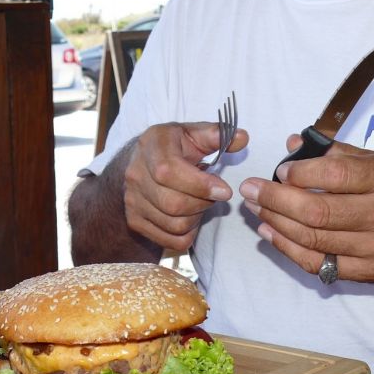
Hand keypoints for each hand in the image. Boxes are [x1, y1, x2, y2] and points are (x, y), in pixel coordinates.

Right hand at [122, 122, 248, 252]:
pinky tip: (190, 217)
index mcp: (151, 146)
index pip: (169, 171)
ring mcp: (132, 200)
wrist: (142, 161)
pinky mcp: (134, 220)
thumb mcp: (194, 134)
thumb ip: (218, 135)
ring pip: (173, 224)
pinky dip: (187, 234)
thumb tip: (242, 138)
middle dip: (203, 203)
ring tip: (199, 203)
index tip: (224, 191)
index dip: (200, 185)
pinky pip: (170, 240)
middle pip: (172, 203)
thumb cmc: (174, 147)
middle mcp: (135, 174)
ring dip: (196, 218)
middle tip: (214, 195)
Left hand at [238, 139, 373, 282]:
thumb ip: (339, 153)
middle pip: (318, 212)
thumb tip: (293, 144)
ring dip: (276, 223)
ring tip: (255, 208)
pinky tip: (271, 233)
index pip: (336, 175)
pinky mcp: (370, 273)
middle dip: (275, 199)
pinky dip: (289, 249)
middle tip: (250, 189)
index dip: (300, 173)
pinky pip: (320, 264)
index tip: (279, 170)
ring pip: (314, 239)